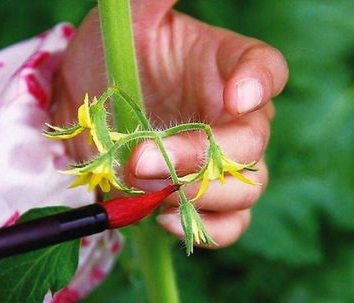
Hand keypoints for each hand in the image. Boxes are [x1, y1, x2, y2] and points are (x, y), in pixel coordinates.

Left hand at [54, 0, 287, 246]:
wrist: (87, 103)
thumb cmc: (110, 55)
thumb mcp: (126, 22)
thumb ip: (153, 1)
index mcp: (224, 67)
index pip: (266, 70)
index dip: (259, 84)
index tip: (235, 96)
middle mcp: (231, 116)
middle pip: (252, 144)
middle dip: (201, 157)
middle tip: (143, 160)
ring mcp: (218, 162)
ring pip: (247, 189)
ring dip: (202, 196)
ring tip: (154, 193)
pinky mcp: (198, 197)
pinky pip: (226, 224)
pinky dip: (205, 229)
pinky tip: (165, 219)